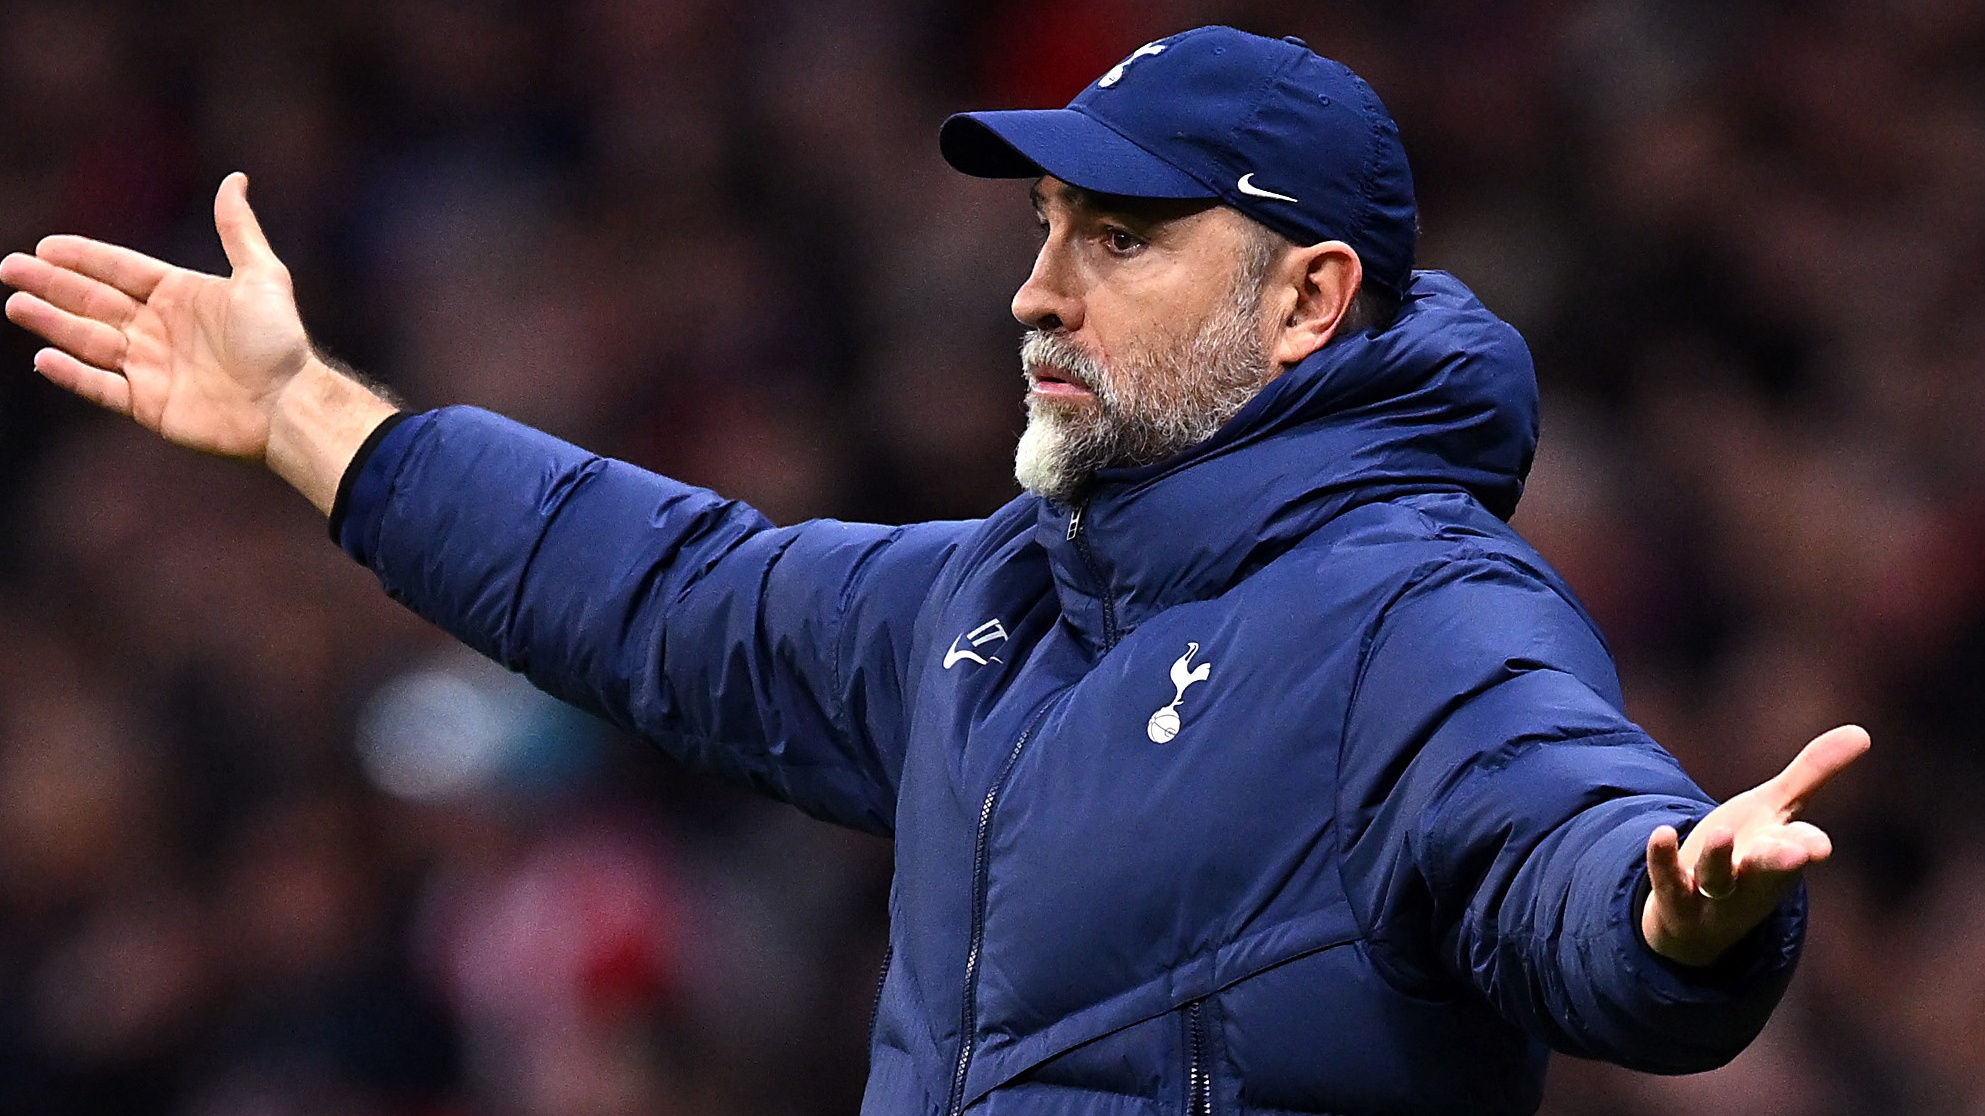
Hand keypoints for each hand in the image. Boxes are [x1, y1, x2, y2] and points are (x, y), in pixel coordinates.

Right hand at [1, 172, 309, 459]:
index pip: (120, 271)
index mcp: (180, 296)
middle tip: (10, 268)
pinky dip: (73, 374)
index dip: (84, 258)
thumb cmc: (281, 341)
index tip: (45, 246)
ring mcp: (152, 368)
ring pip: (89, 341)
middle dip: (52, 284)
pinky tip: (43, 357)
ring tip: (16, 305)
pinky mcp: (149, 405)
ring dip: (52, 323)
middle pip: (94, 302)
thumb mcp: (262, 277)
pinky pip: (102, 387)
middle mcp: (160, 329)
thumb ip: (238, 230)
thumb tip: (236, 178)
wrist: (291, 404)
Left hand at [1641, 724, 1868, 966]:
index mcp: (1782, 853)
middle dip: (1783, 861)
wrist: (1700, 918)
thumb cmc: (1749, 852)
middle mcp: (1752, 876)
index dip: (1809, 846)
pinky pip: (1668, 880)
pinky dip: (1663, 859)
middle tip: (1801, 855)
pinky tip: (1661, 832)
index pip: (1801, 848)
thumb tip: (1863, 732)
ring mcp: (1713, 891)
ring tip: (1720, 832)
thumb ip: (1813, 773)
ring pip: (1718, 878)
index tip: (1820, 847)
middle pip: (1770, 869)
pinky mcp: (1675, 897)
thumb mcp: (1777, 809)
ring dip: (1719, 858)